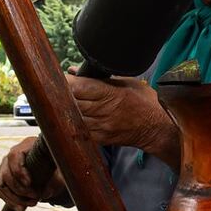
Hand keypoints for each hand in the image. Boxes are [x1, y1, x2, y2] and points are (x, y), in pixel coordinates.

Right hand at [0, 136, 64, 208]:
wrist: (49, 164)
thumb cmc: (55, 163)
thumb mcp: (59, 168)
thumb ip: (54, 178)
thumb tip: (46, 193)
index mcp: (26, 145)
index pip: (14, 156)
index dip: (19, 171)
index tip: (29, 183)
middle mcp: (12, 155)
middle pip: (6, 173)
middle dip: (20, 190)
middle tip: (36, 198)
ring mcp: (5, 166)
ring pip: (2, 185)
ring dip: (15, 198)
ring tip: (32, 204)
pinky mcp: (3, 178)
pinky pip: (1, 191)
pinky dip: (10, 201)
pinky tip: (20, 209)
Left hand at [66, 74, 180, 166]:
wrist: (158, 127)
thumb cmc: (145, 102)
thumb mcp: (128, 82)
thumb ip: (102, 77)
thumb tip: (75, 71)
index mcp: (112, 94)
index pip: (80, 87)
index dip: (66, 81)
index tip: (56, 76)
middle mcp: (105, 111)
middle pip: (72, 102)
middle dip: (61, 94)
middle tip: (52, 87)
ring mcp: (102, 127)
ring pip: (72, 118)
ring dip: (65, 110)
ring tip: (59, 102)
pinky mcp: (101, 139)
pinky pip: (79, 131)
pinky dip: (72, 123)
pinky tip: (70, 117)